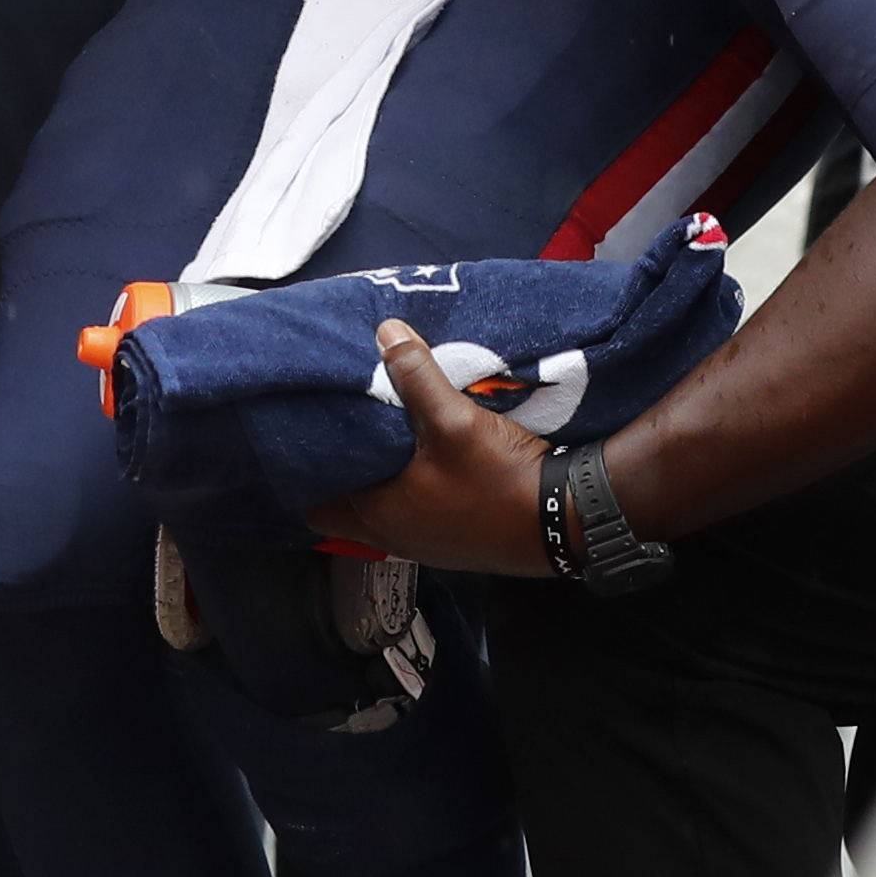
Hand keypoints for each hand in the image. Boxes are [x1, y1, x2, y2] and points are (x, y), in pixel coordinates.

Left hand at [305, 322, 564, 576]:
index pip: (315, 502)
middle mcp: (392, 537)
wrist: (565, 521)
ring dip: (380, 480)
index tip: (311, 434)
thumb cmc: (498, 478)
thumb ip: (415, 375)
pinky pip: (415, 513)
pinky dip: (412, 489)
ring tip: (382, 436)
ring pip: (383, 511)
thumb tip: (385, 331)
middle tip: (347, 430)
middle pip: (346, 508)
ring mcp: (425, 545)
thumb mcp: (453, 420)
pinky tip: (426, 458)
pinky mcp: (455, 541)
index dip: (310, 470)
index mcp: (377, 515)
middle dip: (344, 473)